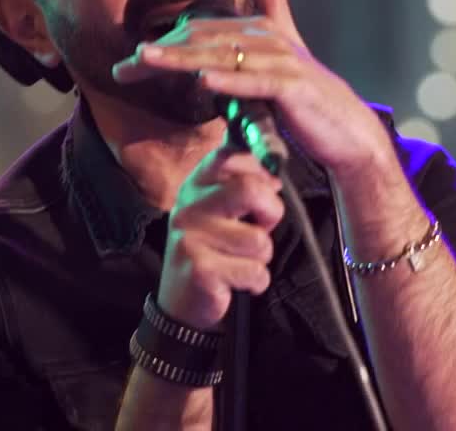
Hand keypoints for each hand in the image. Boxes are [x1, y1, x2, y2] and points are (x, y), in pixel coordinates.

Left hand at [113, 0, 404, 192]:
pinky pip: (255, 82)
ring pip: (223, 57)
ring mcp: (282, 62)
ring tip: (149, 60)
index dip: (164, 45)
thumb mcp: (287, 53)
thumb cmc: (309, 99)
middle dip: (163, 52)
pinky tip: (202, 80)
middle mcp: (269, 38)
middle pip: (205, 40)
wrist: (347, 132)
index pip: (201, 32)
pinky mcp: (293, 87)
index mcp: (260, 29)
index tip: (129, 65)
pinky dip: (229, 80)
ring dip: (183, 58)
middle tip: (126, 65)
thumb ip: (277, 11)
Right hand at [157, 145, 285, 329]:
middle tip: (261, 227)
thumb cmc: (212, 249)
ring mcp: (191, 237)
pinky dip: (256, 281)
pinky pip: (255, 271)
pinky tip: (235, 281)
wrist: (180, 300)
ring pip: (259, 239)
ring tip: (239, 261)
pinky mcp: (200, 269)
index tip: (266, 189)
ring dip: (261, 257)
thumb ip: (245, 185)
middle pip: (251, 189)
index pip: (230, 155)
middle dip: (271, 212)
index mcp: (196, 184)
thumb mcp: (220, 209)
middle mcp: (189, 205)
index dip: (260, 170)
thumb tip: (275, 175)